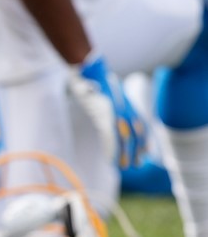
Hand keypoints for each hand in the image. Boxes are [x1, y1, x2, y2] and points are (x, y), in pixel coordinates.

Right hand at [66, 53, 146, 168]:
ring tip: (124, 167)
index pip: (141, 124)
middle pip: (135, 134)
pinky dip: (111, 150)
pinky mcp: (105, 116)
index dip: (145, 139)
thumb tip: (108, 105)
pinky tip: (110, 159)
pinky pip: (110, 137)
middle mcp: (125, 109)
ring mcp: (116, 112)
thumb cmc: (95, 77)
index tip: (147, 151)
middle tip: (137, 164)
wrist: (90, 70)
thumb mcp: (108, 89)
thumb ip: (112, 100)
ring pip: (124, 138)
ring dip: (125, 155)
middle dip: (136, 150)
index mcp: (127, 103)